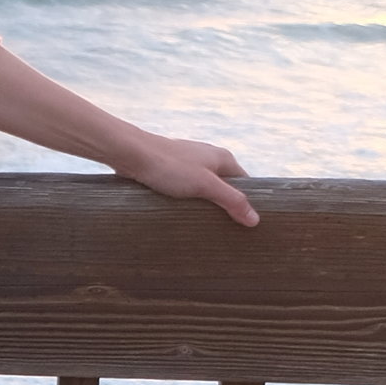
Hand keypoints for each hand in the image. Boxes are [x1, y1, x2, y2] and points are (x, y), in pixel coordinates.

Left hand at [119, 135, 257, 228]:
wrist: (130, 153)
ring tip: (203, 226)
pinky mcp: (171, 171)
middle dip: (225, 207)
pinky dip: (188, 202)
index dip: (247, 203)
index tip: (247, 226)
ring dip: (204, 206)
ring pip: (204, 190)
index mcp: (223, 158)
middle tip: (225, 231)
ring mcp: (189, 164)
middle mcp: (208, 158)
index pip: (245, 184)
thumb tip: (255, 219)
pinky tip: (183, 214)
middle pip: (225, 188)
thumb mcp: (205, 185)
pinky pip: (186, 190)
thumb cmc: (168, 166)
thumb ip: (231, 201)